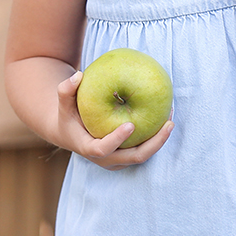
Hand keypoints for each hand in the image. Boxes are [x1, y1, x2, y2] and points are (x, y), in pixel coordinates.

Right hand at [55, 69, 173, 169]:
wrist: (70, 132)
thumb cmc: (69, 114)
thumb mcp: (63, 102)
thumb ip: (66, 89)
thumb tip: (78, 75)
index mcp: (89, 148)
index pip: (103, 149)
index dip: (117, 139)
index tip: (130, 125)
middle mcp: (105, 158)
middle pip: (133, 158)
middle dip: (154, 144)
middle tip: (169, 124)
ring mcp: (117, 159)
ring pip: (143, 155)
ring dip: (160, 140)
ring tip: (172, 118)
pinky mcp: (125, 155)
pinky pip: (144, 148)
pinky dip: (157, 136)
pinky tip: (167, 116)